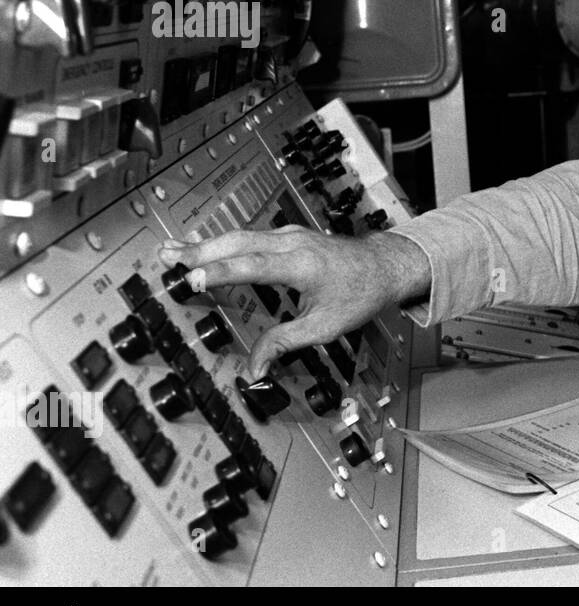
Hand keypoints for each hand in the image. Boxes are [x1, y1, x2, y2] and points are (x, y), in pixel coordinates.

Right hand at [157, 226, 430, 377]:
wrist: (385, 265)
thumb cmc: (359, 295)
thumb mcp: (325, 327)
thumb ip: (285, 344)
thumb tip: (254, 369)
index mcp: (301, 265)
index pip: (252, 265)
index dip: (220, 272)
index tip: (192, 279)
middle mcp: (292, 243)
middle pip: (239, 243)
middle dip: (200, 251)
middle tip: (165, 259)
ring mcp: (289, 235)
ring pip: (241, 236)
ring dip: (206, 244)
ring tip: (171, 251)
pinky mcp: (287, 236)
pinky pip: (249, 236)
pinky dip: (222, 241)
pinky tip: (200, 246)